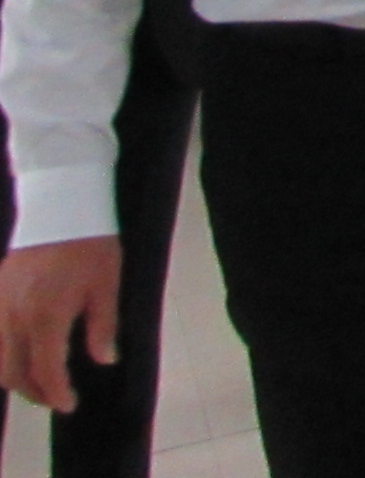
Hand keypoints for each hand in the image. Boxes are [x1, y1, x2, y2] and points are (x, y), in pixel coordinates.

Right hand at [0, 236, 119, 411]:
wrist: (60, 207)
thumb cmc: (90, 245)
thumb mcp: (106, 285)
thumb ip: (103, 326)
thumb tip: (105, 359)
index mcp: (46, 316)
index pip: (45, 369)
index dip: (57, 393)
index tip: (69, 405)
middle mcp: (14, 317)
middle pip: (12, 372)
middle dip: (33, 391)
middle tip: (55, 397)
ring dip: (14, 377)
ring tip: (39, 381)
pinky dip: (3, 355)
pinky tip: (21, 355)